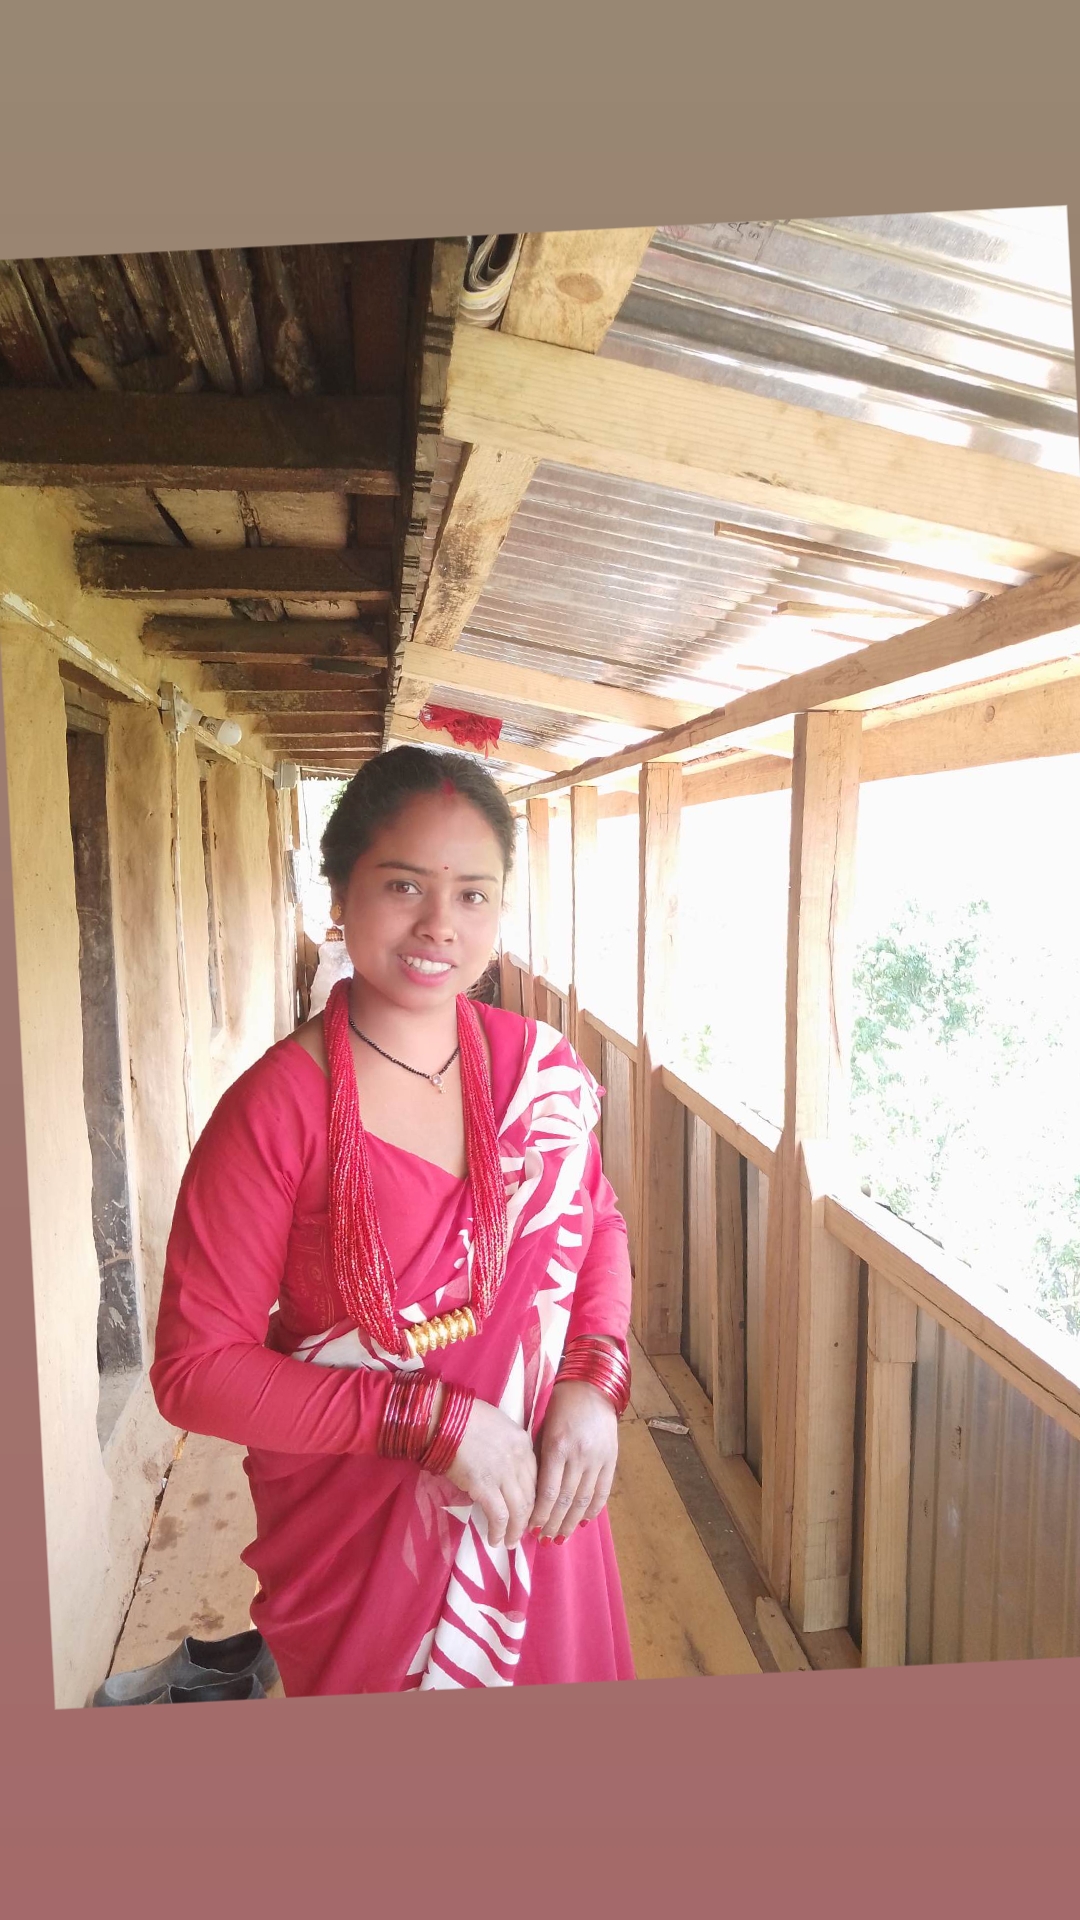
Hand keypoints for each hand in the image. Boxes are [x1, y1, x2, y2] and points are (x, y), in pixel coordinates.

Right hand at [440, 1393, 537, 1549]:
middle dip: (528, 1519)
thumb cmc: (464, 1418)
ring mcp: (503, 1473)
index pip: (537, 1478)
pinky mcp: (484, 1485)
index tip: (530, 1512)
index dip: (534, 1499)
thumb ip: (508, 1448)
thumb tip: (505, 1470)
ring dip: (515, 1530)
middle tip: (523, 1532)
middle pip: (531, 1496)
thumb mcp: (497, 1426)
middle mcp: (519, 1459)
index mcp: (523, 1443)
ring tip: (510, 1542)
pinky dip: (499, 1531)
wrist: (442, 1418)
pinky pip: (499, 1516)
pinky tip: (494, 1540)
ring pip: (519, 1510)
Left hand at [529, 1381, 618, 1542]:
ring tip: (561, 1537)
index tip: (529, 1527)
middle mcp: (578, 1456)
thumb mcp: (541, 1428)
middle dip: (553, 1524)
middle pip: (565, 1501)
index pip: (547, 1492)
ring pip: (583, 1500)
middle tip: (543, 1539)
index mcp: (556, 1447)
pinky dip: (593, 1509)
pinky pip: (602, 1491)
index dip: (539, 1514)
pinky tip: (584, 1521)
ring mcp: (597, 1459)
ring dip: (571, 1523)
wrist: (591, 1387)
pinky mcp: (611, 1459)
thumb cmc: (558, 1406)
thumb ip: (538, 1458)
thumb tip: (530, 1492)